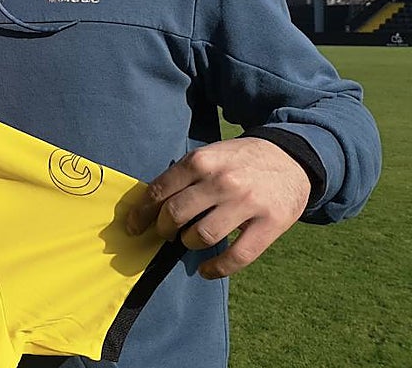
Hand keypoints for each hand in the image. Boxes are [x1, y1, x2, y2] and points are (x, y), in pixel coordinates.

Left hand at [125, 137, 310, 278]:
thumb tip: (150, 206)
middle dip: (163, 229)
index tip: (133, 226)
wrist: (291, 158)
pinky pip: (237, 256)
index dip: (142, 213)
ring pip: (201, 236)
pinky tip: (206, 270)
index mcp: (201, 161)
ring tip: (189, 242)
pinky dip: (216, 268)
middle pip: (175, 215)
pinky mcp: (269, 224)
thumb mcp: (210, 155)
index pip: (159, 191)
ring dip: (188, 244)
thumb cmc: (240, 160)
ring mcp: (246, 203)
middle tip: (165, 234)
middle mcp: (221, 181)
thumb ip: (184, 176)